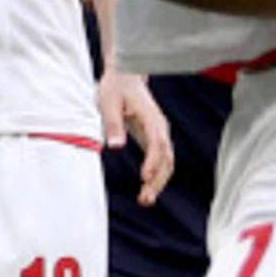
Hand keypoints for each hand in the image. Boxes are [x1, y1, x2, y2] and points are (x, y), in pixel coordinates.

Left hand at [95, 70, 175, 203]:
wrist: (125, 76)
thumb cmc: (115, 87)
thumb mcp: (108, 102)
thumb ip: (113, 124)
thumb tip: (116, 146)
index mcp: (151, 118)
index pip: (157, 143)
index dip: (152, 161)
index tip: (144, 178)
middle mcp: (160, 128)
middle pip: (167, 158)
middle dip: (158, 180)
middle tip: (145, 199)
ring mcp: (159, 134)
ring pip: (166, 163)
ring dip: (158, 182)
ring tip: (145, 200)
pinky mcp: (153, 139)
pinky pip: (160, 161)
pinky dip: (156, 176)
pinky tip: (146, 189)